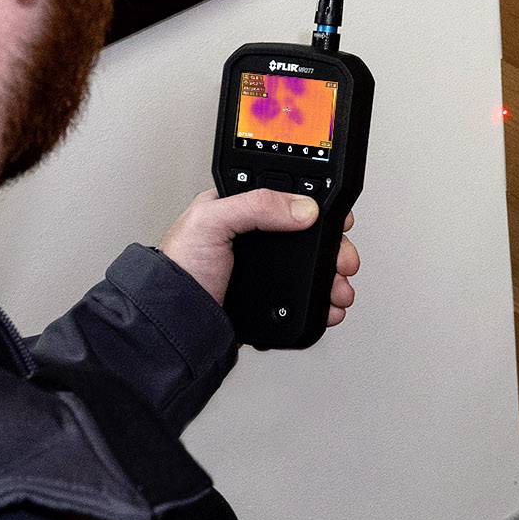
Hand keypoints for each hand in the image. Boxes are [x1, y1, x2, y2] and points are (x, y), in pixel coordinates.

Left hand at [159, 189, 360, 328]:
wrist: (174, 322)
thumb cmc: (178, 268)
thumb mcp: (211, 221)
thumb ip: (256, 205)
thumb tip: (302, 208)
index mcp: (242, 208)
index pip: (290, 197)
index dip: (319, 204)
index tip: (340, 217)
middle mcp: (257, 238)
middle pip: (311, 235)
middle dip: (335, 248)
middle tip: (343, 260)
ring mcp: (266, 269)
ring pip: (314, 267)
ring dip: (334, 277)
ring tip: (339, 289)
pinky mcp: (270, 299)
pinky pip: (306, 297)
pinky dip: (323, 302)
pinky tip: (328, 306)